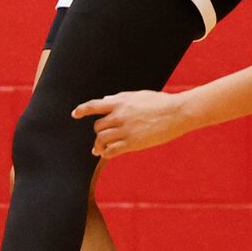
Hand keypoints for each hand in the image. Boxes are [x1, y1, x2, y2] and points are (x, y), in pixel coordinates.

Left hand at [72, 89, 191, 158]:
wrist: (176, 113)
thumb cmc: (159, 102)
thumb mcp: (138, 95)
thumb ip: (120, 98)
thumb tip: (105, 99)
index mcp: (120, 102)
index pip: (94, 105)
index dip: (82, 110)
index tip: (75, 114)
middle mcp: (119, 116)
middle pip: (97, 126)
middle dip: (98, 132)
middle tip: (99, 139)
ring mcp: (125, 130)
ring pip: (101, 139)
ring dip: (98, 145)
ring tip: (99, 149)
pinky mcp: (132, 143)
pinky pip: (111, 151)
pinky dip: (106, 154)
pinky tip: (105, 155)